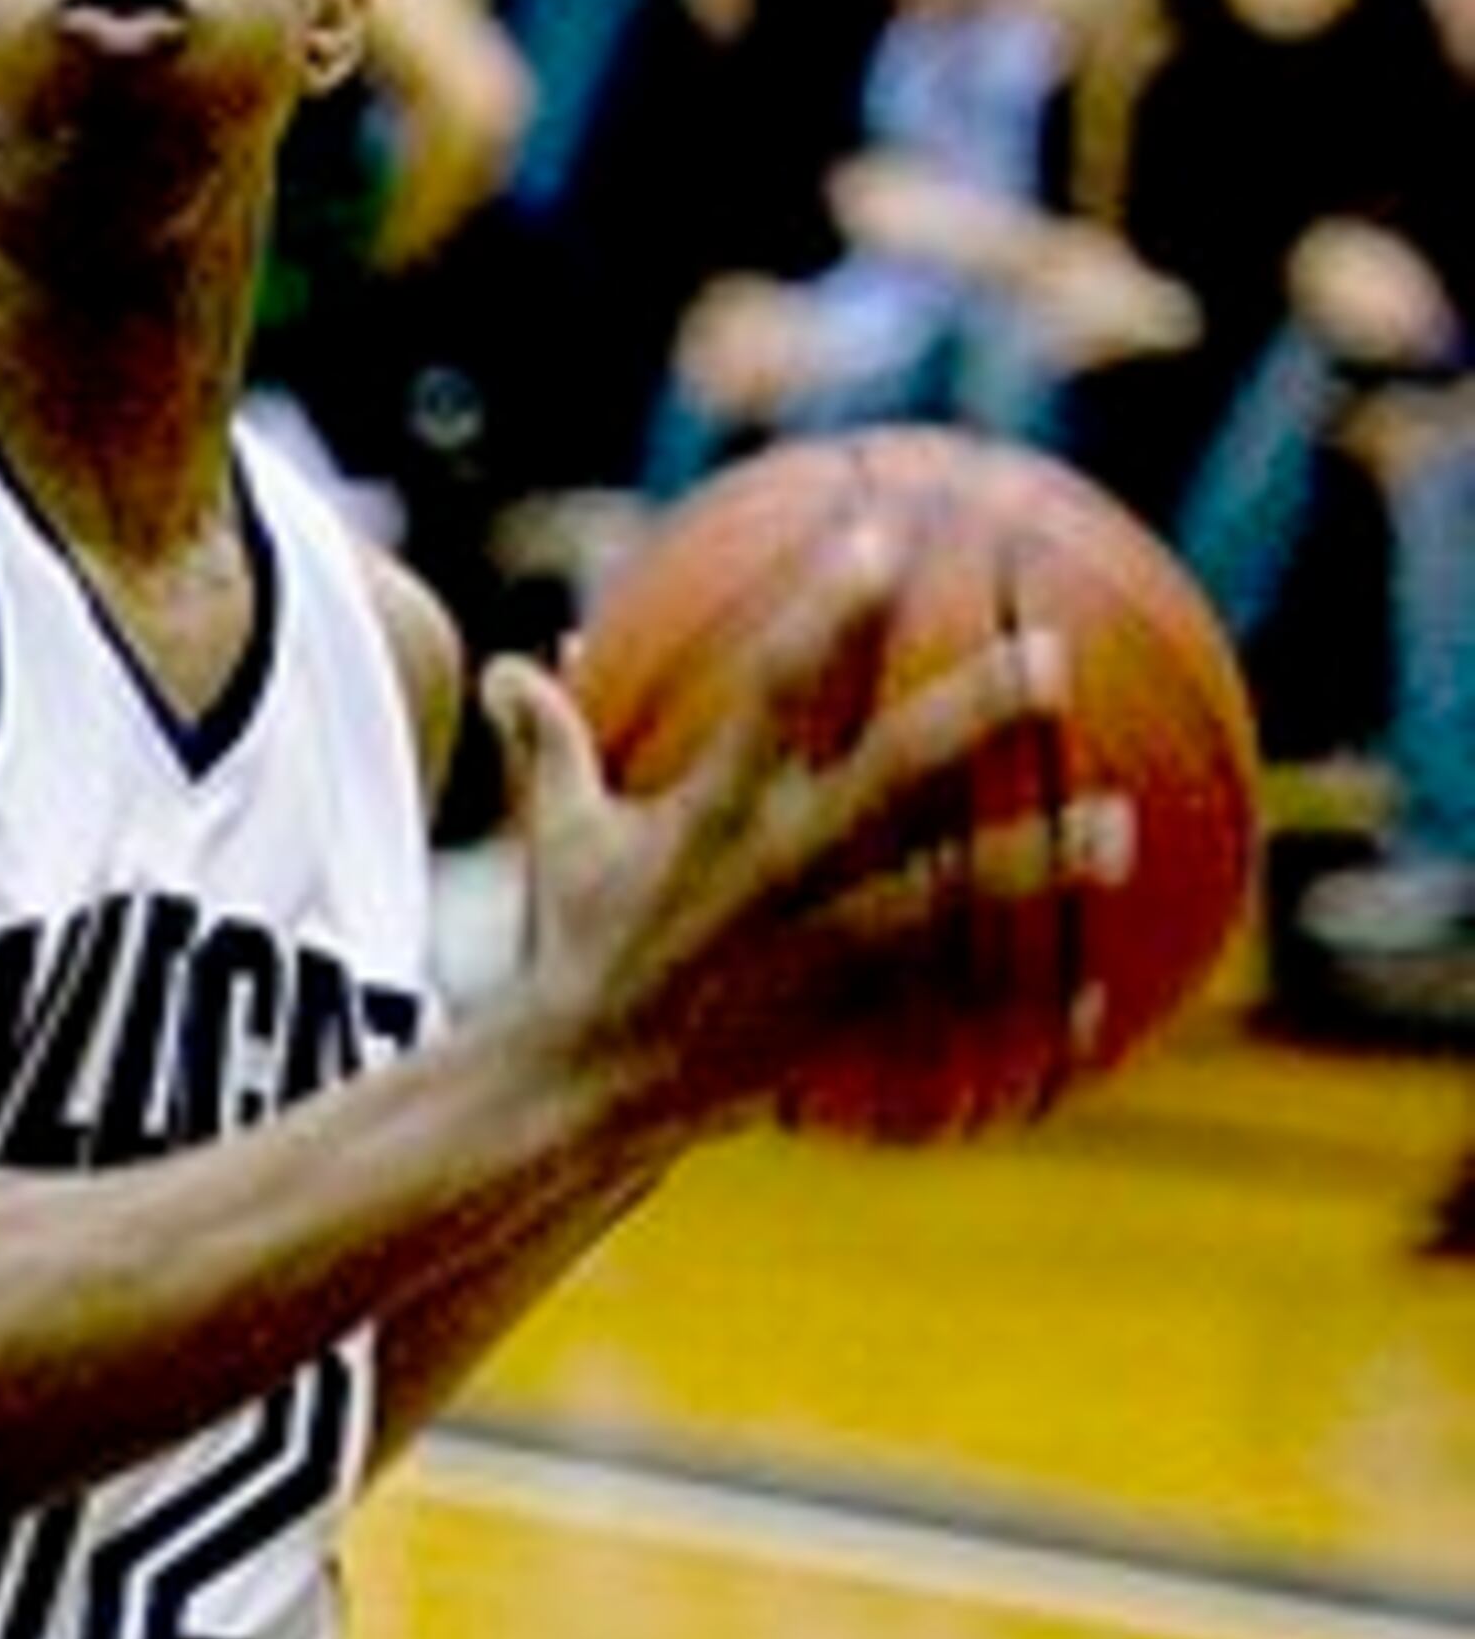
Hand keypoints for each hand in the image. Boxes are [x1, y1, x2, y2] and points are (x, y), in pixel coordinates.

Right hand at [489, 554, 1134, 1144]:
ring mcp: (813, 956)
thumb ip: (551, 746)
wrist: (573, 1096)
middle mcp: (773, 877)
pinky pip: (945, 1022)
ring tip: (1120, 830)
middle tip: (1054, 658)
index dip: (830, 614)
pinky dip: (1024, 1020)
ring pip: (943, 902)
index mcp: (710, 817)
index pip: (777, 694)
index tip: (885, 541)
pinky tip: (1102, 1008)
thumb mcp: (557, 845)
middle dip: (974, 718)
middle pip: (891, 782)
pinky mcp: (837, 1030)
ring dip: (1036, 865)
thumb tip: (517, 661)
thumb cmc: (576, 955)